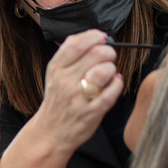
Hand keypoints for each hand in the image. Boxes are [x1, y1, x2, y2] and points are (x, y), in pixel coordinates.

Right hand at [32, 29, 122, 152]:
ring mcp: (78, 98)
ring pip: (103, 71)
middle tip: (109, 57)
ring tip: (110, 73)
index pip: (75, 43)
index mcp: (56, 69)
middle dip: (108, 52)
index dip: (94, 36)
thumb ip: (71, 56)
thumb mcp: (55, 74)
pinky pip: (110, 93)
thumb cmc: (58, 100)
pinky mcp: (90, 113)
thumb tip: (94, 37)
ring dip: (112, 69)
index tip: (102, 37)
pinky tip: (114, 84)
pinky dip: (117, 85)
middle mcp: (65, 82)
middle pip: (95, 54)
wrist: (50, 132)